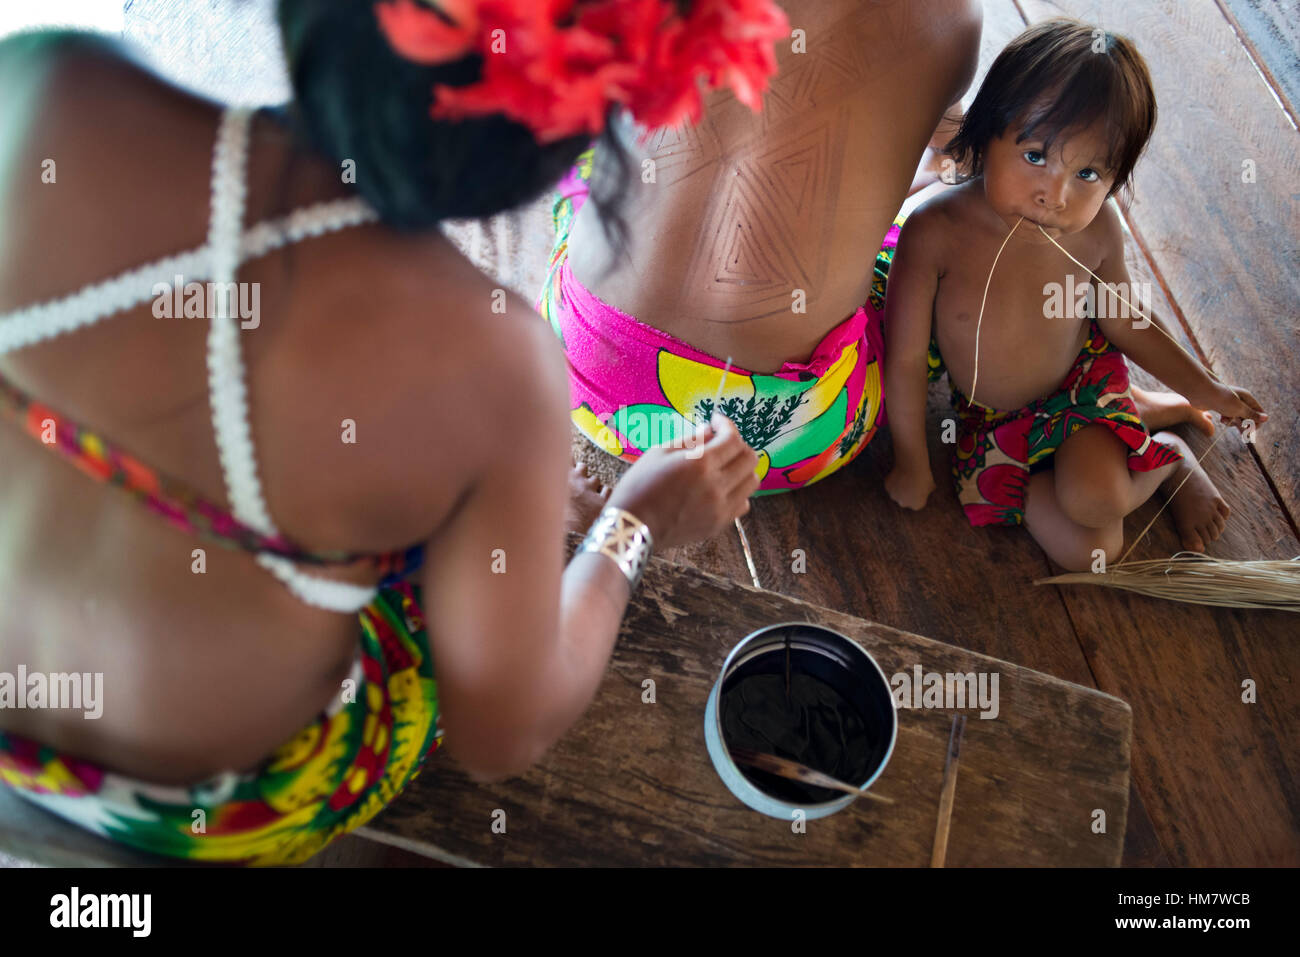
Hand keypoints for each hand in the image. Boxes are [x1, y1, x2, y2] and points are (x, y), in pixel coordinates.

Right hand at [606, 413, 759, 550]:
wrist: (632, 527)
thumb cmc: (639, 486)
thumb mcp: (660, 453)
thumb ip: (690, 439)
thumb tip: (710, 430)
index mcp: (701, 464)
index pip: (733, 439)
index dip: (727, 425)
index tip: (716, 421)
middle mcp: (717, 486)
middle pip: (749, 459)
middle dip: (738, 444)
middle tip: (721, 442)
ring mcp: (720, 508)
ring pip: (751, 482)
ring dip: (741, 468)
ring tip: (723, 466)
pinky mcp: (718, 524)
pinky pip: (743, 504)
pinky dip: (738, 492)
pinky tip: (720, 488)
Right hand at [885, 461, 935, 510]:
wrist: (911, 467)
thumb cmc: (923, 476)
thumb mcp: (930, 485)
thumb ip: (927, 490)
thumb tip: (928, 490)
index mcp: (917, 505)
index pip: (918, 503)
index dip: (919, 495)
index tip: (920, 487)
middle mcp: (904, 504)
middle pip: (905, 500)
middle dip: (907, 494)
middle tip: (911, 483)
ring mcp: (894, 496)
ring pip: (897, 493)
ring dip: (899, 488)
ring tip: (905, 477)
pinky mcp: (887, 487)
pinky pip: (891, 485)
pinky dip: (894, 481)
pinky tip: (899, 474)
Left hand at [1206, 383, 1266, 431]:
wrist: (1201, 394)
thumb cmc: (1221, 400)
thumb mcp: (1239, 409)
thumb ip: (1252, 414)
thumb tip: (1266, 418)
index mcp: (1248, 398)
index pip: (1258, 412)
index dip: (1256, 422)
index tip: (1250, 430)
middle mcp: (1241, 400)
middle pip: (1249, 416)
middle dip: (1244, 424)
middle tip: (1241, 432)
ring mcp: (1231, 403)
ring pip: (1238, 417)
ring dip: (1234, 422)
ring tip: (1227, 421)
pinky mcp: (1222, 407)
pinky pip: (1229, 417)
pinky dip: (1227, 420)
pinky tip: (1222, 419)